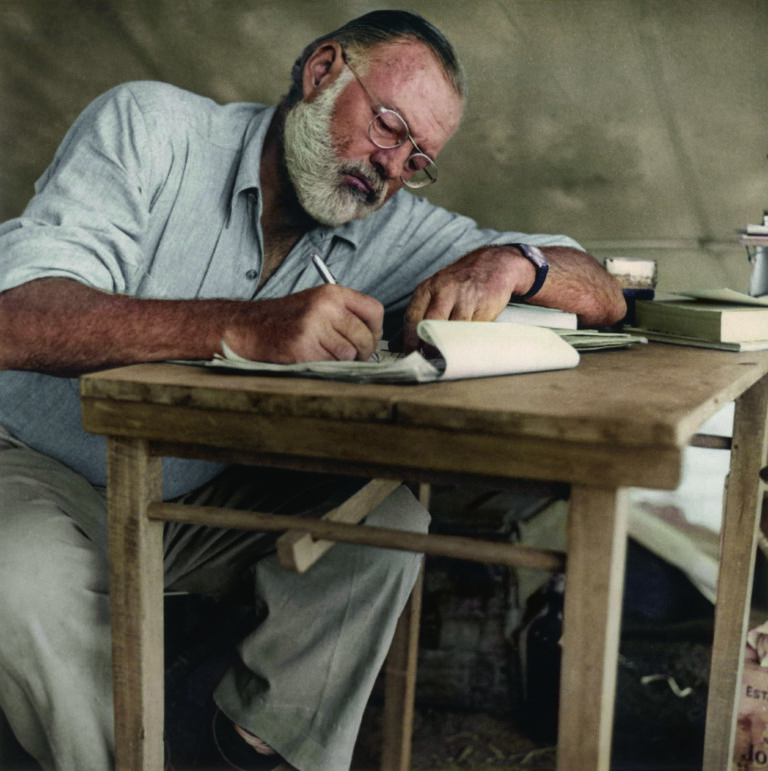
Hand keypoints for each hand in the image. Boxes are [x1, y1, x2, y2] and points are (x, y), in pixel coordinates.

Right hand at [222, 285, 382, 362]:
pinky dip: (325, 366)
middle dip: (363, 352)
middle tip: (354, 356)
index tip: (370, 338)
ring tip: (326, 354)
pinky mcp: (304, 349)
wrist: (250, 327)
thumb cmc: (287, 320)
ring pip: (350, 354)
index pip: (374, 310)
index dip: (376, 329)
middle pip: (365, 337)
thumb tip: (374, 341)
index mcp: (331, 293)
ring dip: (342, 361)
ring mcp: (314, 328)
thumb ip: (346, 315)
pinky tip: (311, 357)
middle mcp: (325, 307)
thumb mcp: (318, 304)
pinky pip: (331, 365)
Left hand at [403, 246, 531, 350]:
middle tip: (431, 358)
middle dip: (429, 346)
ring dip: (449, 347)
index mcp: (428, 288)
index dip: (410, 341)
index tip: (412, 354)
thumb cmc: (461, 281)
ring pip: (452, 331)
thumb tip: (413, 341)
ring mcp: (465, 300)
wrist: (493, 264)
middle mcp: (444, 292)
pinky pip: (472, 331)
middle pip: (431, 326)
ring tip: (448, 354)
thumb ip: (425, 310)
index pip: (412, 318)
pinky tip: (466, 341)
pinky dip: (467, 340)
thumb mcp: (437, 288)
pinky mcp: (483, 309)